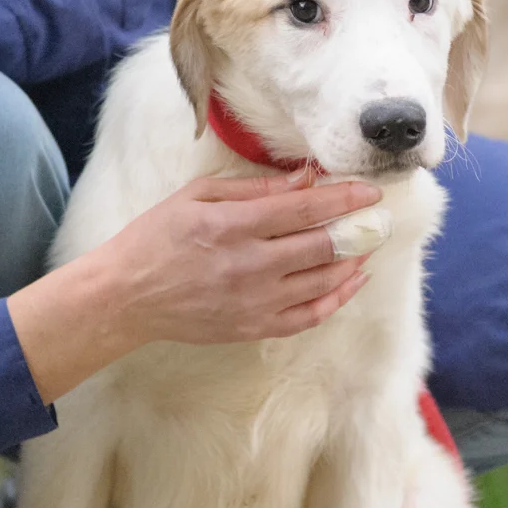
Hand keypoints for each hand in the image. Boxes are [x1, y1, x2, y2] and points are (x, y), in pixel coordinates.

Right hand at [108, 172, 383, 345]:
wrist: (126, 296)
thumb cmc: (156, 238)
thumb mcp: (196, 196)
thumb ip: (253, 188)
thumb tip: (302, 179)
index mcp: (234, 225)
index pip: (306, 209)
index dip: (345, 197)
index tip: (370, 190)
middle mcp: (250, 265)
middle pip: (322, 245)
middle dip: (359, 229)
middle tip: (381, 219)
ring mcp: (254, 301)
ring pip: (322, 282)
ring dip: (352, 262)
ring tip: (367, 246)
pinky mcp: (253, 327)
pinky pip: (307, 317)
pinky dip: (335, 300)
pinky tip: (350, 282)